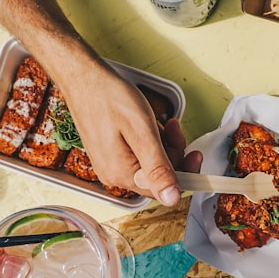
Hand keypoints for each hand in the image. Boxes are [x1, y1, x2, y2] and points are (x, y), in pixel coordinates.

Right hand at [62, 61, 200, 205]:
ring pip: (150, 164)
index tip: (195, 154)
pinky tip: (145, 122)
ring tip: (159, 121)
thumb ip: (158, 168)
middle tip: (174, 128)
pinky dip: (148, 140)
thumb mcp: (141, 132)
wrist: (83, 78)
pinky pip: (138, 155)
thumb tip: (171, 198)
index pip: (164, 190)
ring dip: (162, 143)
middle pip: (158, 177)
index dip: (184, 172)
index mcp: (123, 174)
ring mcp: (110, 165)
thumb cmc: (109, 98)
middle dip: (172, 153)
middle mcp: (114, 175)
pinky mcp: (110, 154)